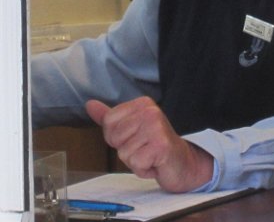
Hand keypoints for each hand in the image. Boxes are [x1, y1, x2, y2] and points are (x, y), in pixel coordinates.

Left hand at [86, 97, 213, 192]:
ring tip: (150, 156)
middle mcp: (150, 111)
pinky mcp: (161, 145)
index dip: (117, 137)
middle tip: (145, 149)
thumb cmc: (155, 147)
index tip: (136, 139)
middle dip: (126, 150)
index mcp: (142, 104)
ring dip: (135, 161)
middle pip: (114, 137)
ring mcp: (156, 127)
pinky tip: (155, 163)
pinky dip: (144, 169)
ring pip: (124, 152)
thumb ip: (109, 117)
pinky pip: (135, 163)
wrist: (183, 163)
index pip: (108, 121)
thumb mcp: (131, 129)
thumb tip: (90, 105)